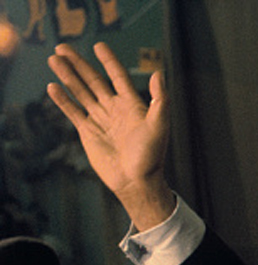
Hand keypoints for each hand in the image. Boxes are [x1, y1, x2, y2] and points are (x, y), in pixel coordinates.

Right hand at [47, 42, 175, 228]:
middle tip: (62, 46)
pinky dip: (63, 100)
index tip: (98, 45)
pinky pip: (73, 111)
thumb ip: (160, 100)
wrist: (136, 181)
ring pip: (81, 93)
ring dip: (68, 76)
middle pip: (94, 80)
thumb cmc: (152, 156)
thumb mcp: (159, 125)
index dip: (108, 61)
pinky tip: (52, 87)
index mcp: (132, 105)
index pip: (118, 76)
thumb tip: (158, 73)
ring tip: (53, 59)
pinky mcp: (88, 132)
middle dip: (79, 64)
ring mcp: (100, 120)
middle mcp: (115, 109)